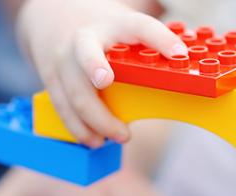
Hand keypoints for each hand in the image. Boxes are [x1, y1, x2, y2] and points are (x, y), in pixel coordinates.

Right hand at [17, 0, 186, 146]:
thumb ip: (151, 43)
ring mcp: (63, 60)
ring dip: (95, 122)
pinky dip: (78, 128)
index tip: (179, 54)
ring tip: (120, 137)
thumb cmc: (103, 29)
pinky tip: (94, 140)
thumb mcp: (127, 26)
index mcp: (113, 24)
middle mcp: (84, 39)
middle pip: (89, 61)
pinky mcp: (52, 79)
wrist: (54, 14)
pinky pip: (62, 107)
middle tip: (126, 128)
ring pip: (74, 94)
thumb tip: (184, 61)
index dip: (160, 39)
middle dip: (103, 92)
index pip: (139, 26)